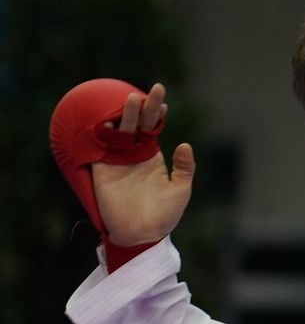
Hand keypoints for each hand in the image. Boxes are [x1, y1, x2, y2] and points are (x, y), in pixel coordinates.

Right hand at [91, 82, 195, 245]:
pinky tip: (107, 120)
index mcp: (153, 156)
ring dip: (126, 115)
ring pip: (121, 132)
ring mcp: (118, 160)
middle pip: (138, 124)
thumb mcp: (181, 190)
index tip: (163, 101)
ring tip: (132, 98)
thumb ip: (185, 167)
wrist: (142, 235)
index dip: (158, 115)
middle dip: (145, 107)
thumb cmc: (164, 215)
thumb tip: (185, 144)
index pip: (154, 129)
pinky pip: (100, 149)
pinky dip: (102, 135)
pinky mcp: (103, 170)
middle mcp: (134, 154)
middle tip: (155, 89)